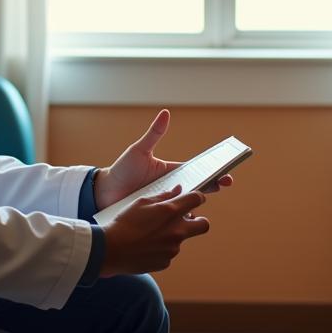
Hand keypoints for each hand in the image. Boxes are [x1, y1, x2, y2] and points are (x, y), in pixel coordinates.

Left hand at [95, 109, 232, 208]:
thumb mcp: (139, 151)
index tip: (225, 168)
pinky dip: (184, 218)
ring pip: (189, 204)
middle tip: (225, 182)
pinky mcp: (159, 215)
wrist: (106, 192)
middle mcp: (172, 187)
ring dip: (199, 203)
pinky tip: (189, 219)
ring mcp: (167, 201)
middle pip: (199, 186)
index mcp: (172, 171)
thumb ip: (154, 134)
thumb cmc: (123, 169)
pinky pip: (175, 217)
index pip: (197, 170)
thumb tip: (166, 112)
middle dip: (214, 184)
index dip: (213, 170)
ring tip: (205, 201)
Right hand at [99, 186, 209, 275]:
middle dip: (199, 220)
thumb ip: (162, 196)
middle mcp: (176, 231)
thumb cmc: (124, 223)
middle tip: (187, 219)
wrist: (110, 250)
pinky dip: (161, 248)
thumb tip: (177, 190)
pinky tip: (146, 245)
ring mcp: (172, 248)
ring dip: (173, 235)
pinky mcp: (166, 261)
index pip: (197, 199)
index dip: (197, 197)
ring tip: (151, 234)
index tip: (193, 199)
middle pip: (204, 224)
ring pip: (181, 239)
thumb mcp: (141, 202)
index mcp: (170, 212)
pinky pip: (169, 252)